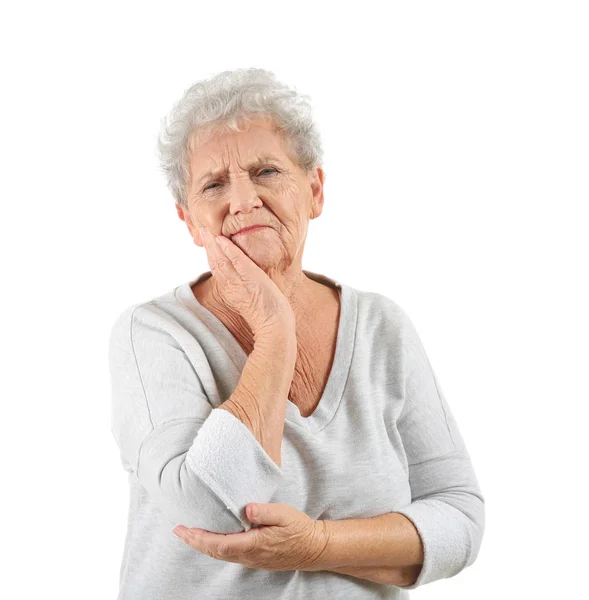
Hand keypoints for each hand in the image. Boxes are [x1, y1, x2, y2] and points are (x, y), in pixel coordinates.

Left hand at [172, 502, 328, 571]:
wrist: (313, 548)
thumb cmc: (299, 529)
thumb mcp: (285, 515)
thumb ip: (265, 512)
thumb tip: (247, 509)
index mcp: (253, 544)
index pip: (219, 544)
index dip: (200, 538)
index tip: (185, 530)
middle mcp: (248, 555)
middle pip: (214, 551)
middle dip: (194, 541)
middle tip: (178, 530)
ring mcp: (250, 559)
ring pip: (220, 554)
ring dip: (202, 544)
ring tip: (189, 533)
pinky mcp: (254, 558)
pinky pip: (228, 554)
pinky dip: (214, 546)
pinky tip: (211, 538)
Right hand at [199, 226, 295, 338]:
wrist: (274, 326)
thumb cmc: (266, 313)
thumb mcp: (249, 296)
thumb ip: (242, 285)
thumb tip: (240, 273)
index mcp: (229, 289)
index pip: (216, 267)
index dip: (209, 252)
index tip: (206, 238)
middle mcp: (231, 286)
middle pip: (214, 262)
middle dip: (207, 244)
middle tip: (201, 228)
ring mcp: (240, 283)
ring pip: (221, 260)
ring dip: (213, 244)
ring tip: (207, 229)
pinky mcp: (252, 280)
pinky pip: (239, 262)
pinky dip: (230, 250)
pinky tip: (223, 240)